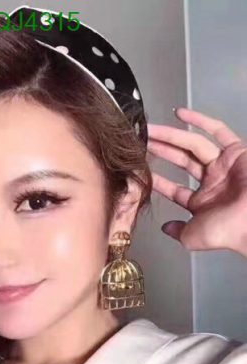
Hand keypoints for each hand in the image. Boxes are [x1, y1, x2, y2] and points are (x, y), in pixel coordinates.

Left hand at [147, 107, 246, 255]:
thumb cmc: (226, 231)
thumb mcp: (192, 236)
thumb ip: (178, 230)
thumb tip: (166, 228)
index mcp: (203, 202)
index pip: (174, 189)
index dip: (156, 179)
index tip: (139, 169)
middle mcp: (213, 182)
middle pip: (181, 161)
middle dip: (160, 150)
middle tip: (140, 140)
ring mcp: (224, 166)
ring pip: (193, 144)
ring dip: (171, 136)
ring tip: (150, 129)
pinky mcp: (237, 152)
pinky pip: (217, 131)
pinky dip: (200, 120)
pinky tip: (179, 113)